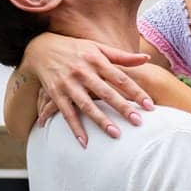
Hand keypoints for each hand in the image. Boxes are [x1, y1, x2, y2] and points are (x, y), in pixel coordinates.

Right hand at [22, 32, 154, 145]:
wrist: (41, 48)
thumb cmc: (76, 49)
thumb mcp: (98, 47)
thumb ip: (122, 56)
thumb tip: (146, 57)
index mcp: (96, 60)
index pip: (120, 78)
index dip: (136, 92)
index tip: (150, 106)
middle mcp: (83, 72)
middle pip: (106, 92)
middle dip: (122, 107)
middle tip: (138, 122)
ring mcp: (68, 84)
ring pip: (87, 105)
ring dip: (101, 120)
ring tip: (116, 134)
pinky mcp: (55, 94)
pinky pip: (67, 113)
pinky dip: (75, 128)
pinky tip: (85, 143)